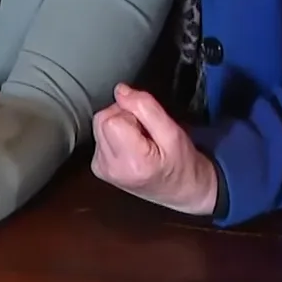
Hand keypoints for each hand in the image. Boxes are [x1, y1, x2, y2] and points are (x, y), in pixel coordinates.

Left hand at [90, 83, 219, 215]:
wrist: (182, 190)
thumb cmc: (182, 164)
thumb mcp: (173, 132)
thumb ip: (146, 108)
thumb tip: (120, 91)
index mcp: (131, 161)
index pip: (113, 117)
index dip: (131, 113)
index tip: (148, 126)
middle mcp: (111, 168)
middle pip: (102, 119)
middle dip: (124, 117)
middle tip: (146, 133)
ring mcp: (102, 169)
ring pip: (100, 125)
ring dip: (120, 126)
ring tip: (141, 141)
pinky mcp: (99, 167)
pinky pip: (100, 137)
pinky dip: (115, 136)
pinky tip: (132, 148)